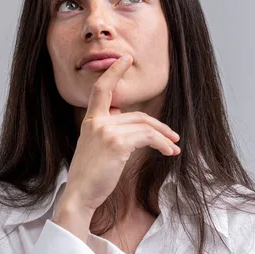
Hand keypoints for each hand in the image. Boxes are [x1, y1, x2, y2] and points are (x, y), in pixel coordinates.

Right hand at [52, 54, 180, 240]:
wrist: (80, 195)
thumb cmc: (89, 174)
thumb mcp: (94, 145)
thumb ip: (106, 127)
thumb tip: (119, 112)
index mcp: (90, 120)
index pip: (101, 89)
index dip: (114, 71)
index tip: (125, 58)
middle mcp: (97, 122)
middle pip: (137, 115)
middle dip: (159, 125)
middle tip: (173, 136)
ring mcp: (106, 131)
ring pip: (145, 126)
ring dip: (164, 137)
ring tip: (174, 147)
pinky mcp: (117, 143)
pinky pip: (147, 137)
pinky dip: (162, 144)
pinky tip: (169, 152)